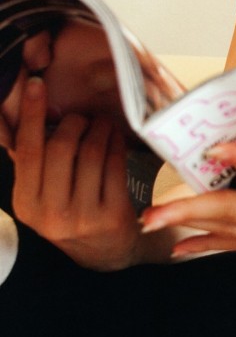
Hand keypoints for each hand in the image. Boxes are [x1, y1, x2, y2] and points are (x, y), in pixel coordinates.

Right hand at [7, 76, 145, 269]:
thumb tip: (19, 112)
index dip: (31, 113)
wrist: (108, 253)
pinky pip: (114, 165)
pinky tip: (116, 137)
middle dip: (75, 123)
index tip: (36, 83)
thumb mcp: (43, 195)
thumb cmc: (72, 213)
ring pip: (91, 153)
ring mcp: (83, 218)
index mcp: (26, 204)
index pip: (27, 150)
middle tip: (83, 116)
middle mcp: (50, 215)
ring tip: (102, 123)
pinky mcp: (113, 217)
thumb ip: (33, 162)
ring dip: (99, 129)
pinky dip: (116, 143)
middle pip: (61, 147)